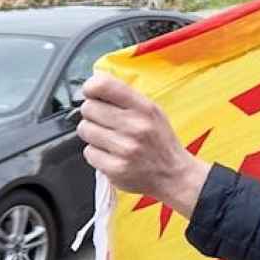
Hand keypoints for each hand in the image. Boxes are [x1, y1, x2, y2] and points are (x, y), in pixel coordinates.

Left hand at [77, 74, 210, 218]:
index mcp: (144, 108)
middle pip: (89, 108)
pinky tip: (111, 154)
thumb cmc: (160, 141)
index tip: (92, 94)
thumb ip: (125, 97)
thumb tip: (94, 85)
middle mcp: (135, 126)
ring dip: (93, 134)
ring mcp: (125, 149)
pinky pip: (89, 152)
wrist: (174, 174)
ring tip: (109, 139)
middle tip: (104, 121)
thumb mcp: (152, 111)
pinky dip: (96, 153)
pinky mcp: (115, 168)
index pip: (102, 85)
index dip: (91, 88)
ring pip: (85, 130)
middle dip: (93, 114)